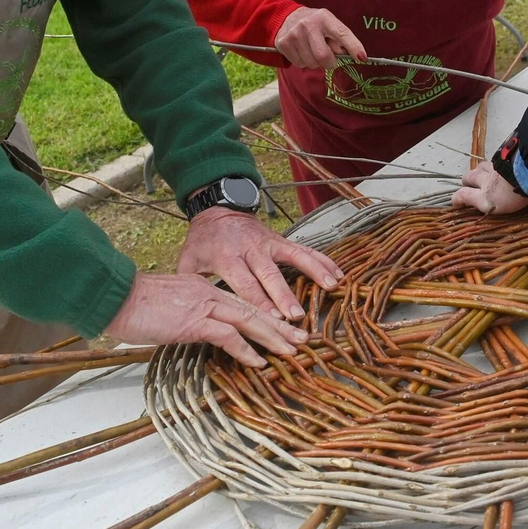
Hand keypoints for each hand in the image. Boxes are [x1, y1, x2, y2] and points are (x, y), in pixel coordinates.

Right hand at [105, 271, 307, 367]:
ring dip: (274, 338)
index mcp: (203, 289)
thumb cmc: (132, 304)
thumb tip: (191, 331)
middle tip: (302, 339)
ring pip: (249, 320)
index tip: (281, 329)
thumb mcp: (166, 308)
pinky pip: (229, 335)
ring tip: (292, 351)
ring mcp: (204, 305)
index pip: (241, 304)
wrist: (115, 295)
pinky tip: (259, 362)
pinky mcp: (195, 320)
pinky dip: (246, 350)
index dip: (264, 317)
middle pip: (254, 310)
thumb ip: (183, 317)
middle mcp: (209, 293)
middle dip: (280, 326)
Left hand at [178, 207, 342, 320]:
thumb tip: (190, 312)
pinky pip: (304, 249)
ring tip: (331, 286)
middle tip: (295, 315)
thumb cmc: (203, 242)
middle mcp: (250, 250)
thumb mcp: (189, 260)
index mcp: (227, 258)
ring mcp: (269, 243)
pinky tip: (338, 274)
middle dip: (283, 295)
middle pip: (269, 274)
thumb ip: (191, 283)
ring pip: (294, 257)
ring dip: (313, 272)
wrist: (218, 209)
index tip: (271, 319)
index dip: (258, 301)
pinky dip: (322, 260)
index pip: (244, 283)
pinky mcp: (281, 240)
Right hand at [275, 7, 366, 68]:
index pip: (342, 33)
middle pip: (324, 56)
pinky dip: (304, 62)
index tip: (362, 58)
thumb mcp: (328, 24)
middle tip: (329, 60)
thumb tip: (347, 55)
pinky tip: (302, 51)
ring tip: (312, 51)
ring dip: (315, 63)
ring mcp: (294, 34)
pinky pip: (299, 64)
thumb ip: (339, 39)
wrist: (286, 17)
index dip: (353, 46)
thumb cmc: (314, 24)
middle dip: (330, 63)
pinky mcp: (283, 43)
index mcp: (324, 18)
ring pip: (311, 63)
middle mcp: (308, 24)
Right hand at [451, 161, 527, 216]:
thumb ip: (504, 206)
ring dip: (478, 170)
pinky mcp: (503, 159)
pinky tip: (500, 164)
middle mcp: (486, 183)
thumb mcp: (511, 209)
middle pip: (469, 178)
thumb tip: (503, 206)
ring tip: (481, 173)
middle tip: (468, 184)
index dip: (457, 199)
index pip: (464, 196)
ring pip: (479, 167)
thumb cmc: (525, 195)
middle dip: (466, 181)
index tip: (456, 202)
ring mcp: (494, 169)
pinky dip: (494, 163)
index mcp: (486, 199)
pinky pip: (494, 160)